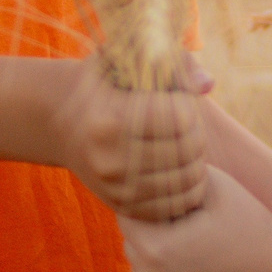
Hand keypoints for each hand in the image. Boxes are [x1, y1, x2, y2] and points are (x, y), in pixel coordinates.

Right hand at [53, 59, 208, 221]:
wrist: (63, 126)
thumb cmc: (103, 86)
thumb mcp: (126, 62)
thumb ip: (170, 65)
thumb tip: (207, 84)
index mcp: (109, 120)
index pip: (179, 115)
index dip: (187, 102)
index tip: (176, 98)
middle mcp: (110, 160)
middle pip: (187, 148)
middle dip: (197, 131)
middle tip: (186, 123)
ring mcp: (116, 190)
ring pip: (188, 179)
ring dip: (199, 159)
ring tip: (186, 144)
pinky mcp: (124, 209)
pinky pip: (177, 205)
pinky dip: (191, 188)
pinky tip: (183, 168)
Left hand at [118, 168, 271, 271]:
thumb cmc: (250, 225)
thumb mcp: (213, 185)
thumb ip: (172, 176)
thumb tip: (141, 166)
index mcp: (157, 248)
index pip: (128, 216)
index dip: (148, 206)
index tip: (177, 206)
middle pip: (133, 245)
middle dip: (153, 234)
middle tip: (193, 230)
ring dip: (160, 261)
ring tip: (199, 253)